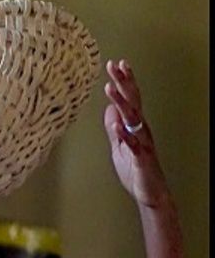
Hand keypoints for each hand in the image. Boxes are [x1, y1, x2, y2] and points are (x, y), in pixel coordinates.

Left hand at [104, 59, 170, 209]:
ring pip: (133, 119)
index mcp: (134, 127)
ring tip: (111, 88)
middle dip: (124, 83)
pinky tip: (117, 124)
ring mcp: (142, 143)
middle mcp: (140, 130)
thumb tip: (108, 110)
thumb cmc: (136, 171)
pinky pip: (133, 144)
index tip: (116, 64)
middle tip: (114, 66)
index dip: (124, 81)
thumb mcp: (119, 147)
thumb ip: (114, 129)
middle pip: (132, 102)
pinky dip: (125, 134)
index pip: (130, 99)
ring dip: (122, 103)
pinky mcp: (141, 158)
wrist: (148, 193)